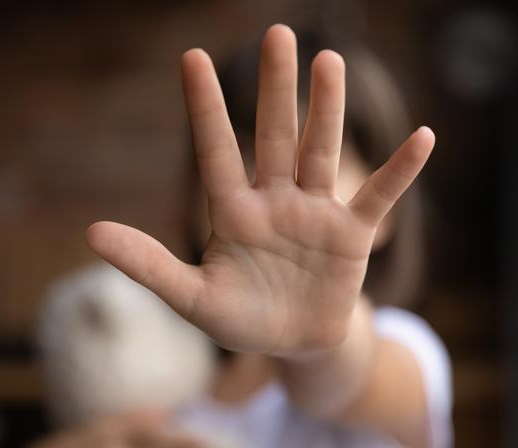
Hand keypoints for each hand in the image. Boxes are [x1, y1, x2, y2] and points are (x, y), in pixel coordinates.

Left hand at [86, 25, 434, 355]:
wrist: (293, 343)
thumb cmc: (241, 320)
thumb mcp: (192, 298)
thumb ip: (150, 265)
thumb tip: (93, 232)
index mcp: (234, 214)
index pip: (216, 152)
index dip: (205, 109)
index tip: (193, 58)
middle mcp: (275, 202)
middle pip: (274, 137)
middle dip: (276, 89)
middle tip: (278, 34)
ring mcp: (316, 214)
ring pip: (321, 152)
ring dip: (327, 111)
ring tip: (329, 61)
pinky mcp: (352, 236)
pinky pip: (378, 197)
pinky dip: (400, 172)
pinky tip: (424, 138)